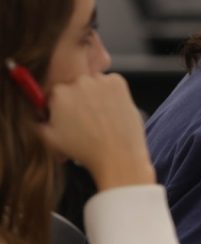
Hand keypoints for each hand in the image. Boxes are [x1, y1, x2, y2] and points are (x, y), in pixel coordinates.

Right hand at [38, 73, 154, 190]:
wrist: (117, 156)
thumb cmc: (84, 151)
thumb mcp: (51, 140)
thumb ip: (36, 124)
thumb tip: (33, 117)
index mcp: (58, 93)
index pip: (57, 92)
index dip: (65, 105)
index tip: (72, 116)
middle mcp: (77, 82)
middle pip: (76, 85)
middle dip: (81, 99)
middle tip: (89, 118)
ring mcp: (99, 80)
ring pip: (95, 82)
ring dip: (97, 94)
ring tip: (102, 116)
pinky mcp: (118, 82)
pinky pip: (113, 82)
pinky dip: (114, 93)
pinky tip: (113, 110)